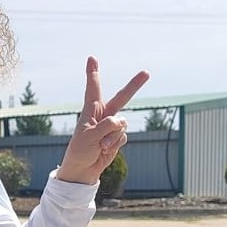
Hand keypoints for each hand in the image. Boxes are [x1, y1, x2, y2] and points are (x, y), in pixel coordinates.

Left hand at [56, 57, 149, 184]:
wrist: (83, 168)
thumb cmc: (80, 150)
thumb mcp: (89, 136)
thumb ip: (106, 126)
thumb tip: (121, 121)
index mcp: (91, 110)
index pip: (93, 88)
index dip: (93, 73)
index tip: (91, 58)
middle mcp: (103, 115)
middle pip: (122, 97)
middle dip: (135, 85)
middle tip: (147, 72)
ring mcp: (112, 126)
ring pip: (123, 125)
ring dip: (112, 137)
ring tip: (100, 145)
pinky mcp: (118, 137)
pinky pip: (124, 136)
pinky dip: (116, 144)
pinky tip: (105, 150)